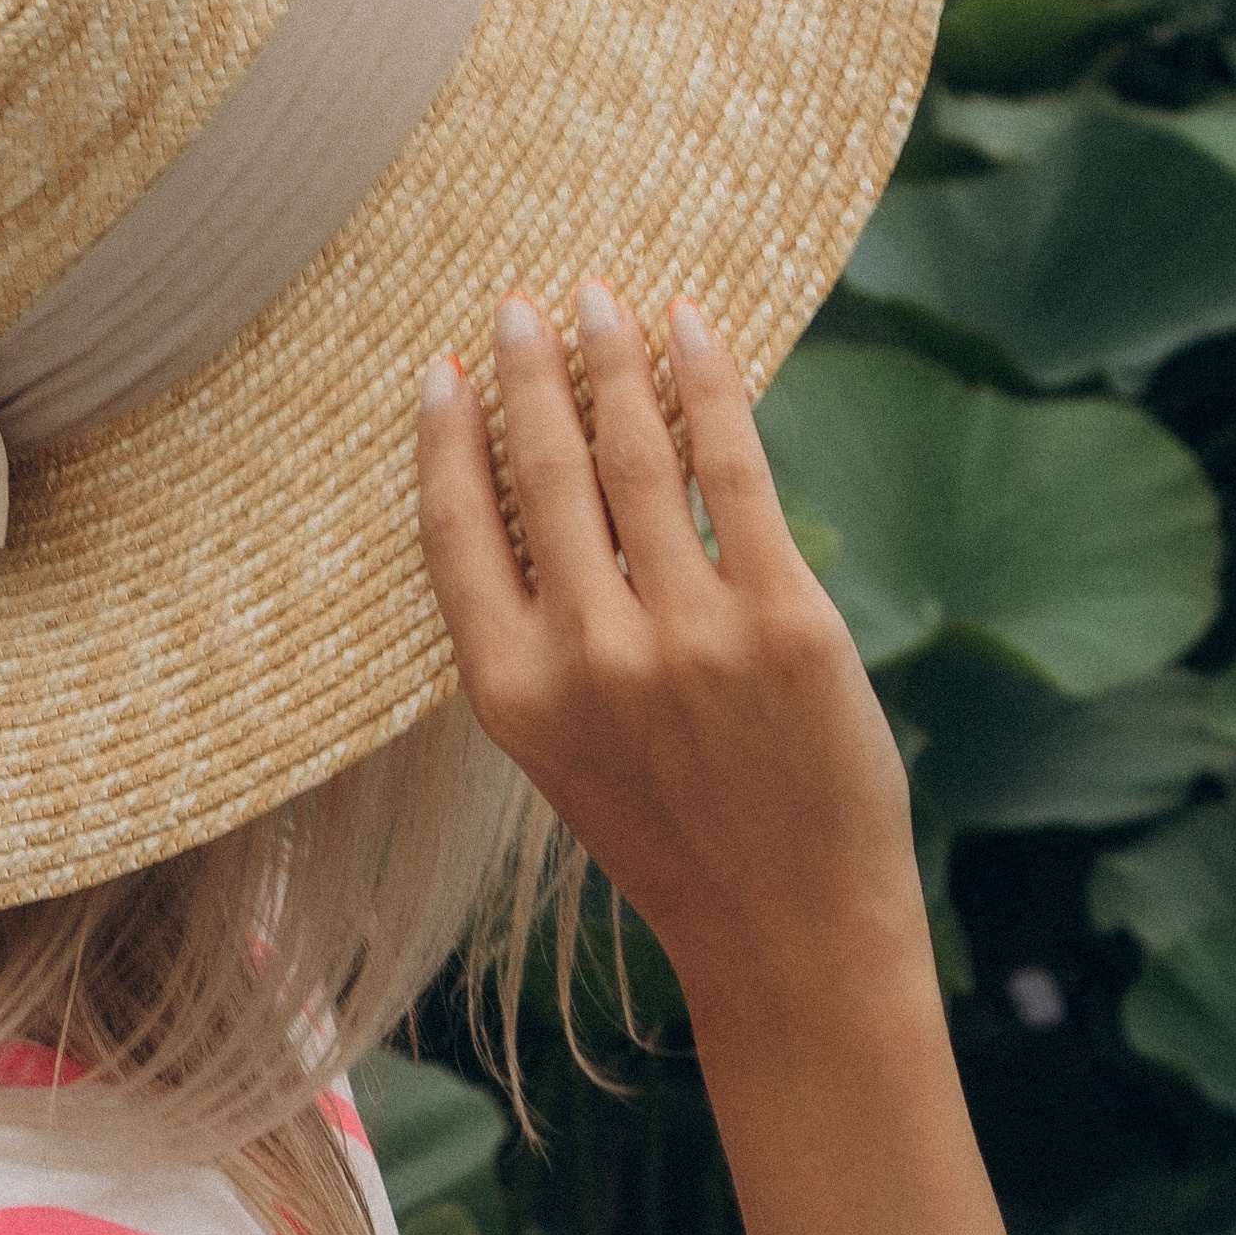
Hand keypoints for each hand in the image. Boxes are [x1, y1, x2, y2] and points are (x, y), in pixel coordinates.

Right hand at [419, 281, 1079, 1234]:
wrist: (791, 932)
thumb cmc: (676, 839)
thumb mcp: (563, 755)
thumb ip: (540, 639)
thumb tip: (534, 489)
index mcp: (511, 696)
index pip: (455, 532)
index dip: (447, 439)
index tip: (444, 367)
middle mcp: (587, 656)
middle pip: (545, 475)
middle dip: (532, 374)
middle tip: (526, 303)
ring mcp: (685, 635)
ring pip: (636, 458)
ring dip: (615, 363)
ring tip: (606, 302)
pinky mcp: (782, 619)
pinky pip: (735, 472)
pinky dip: (710, 389)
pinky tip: (694, 333)